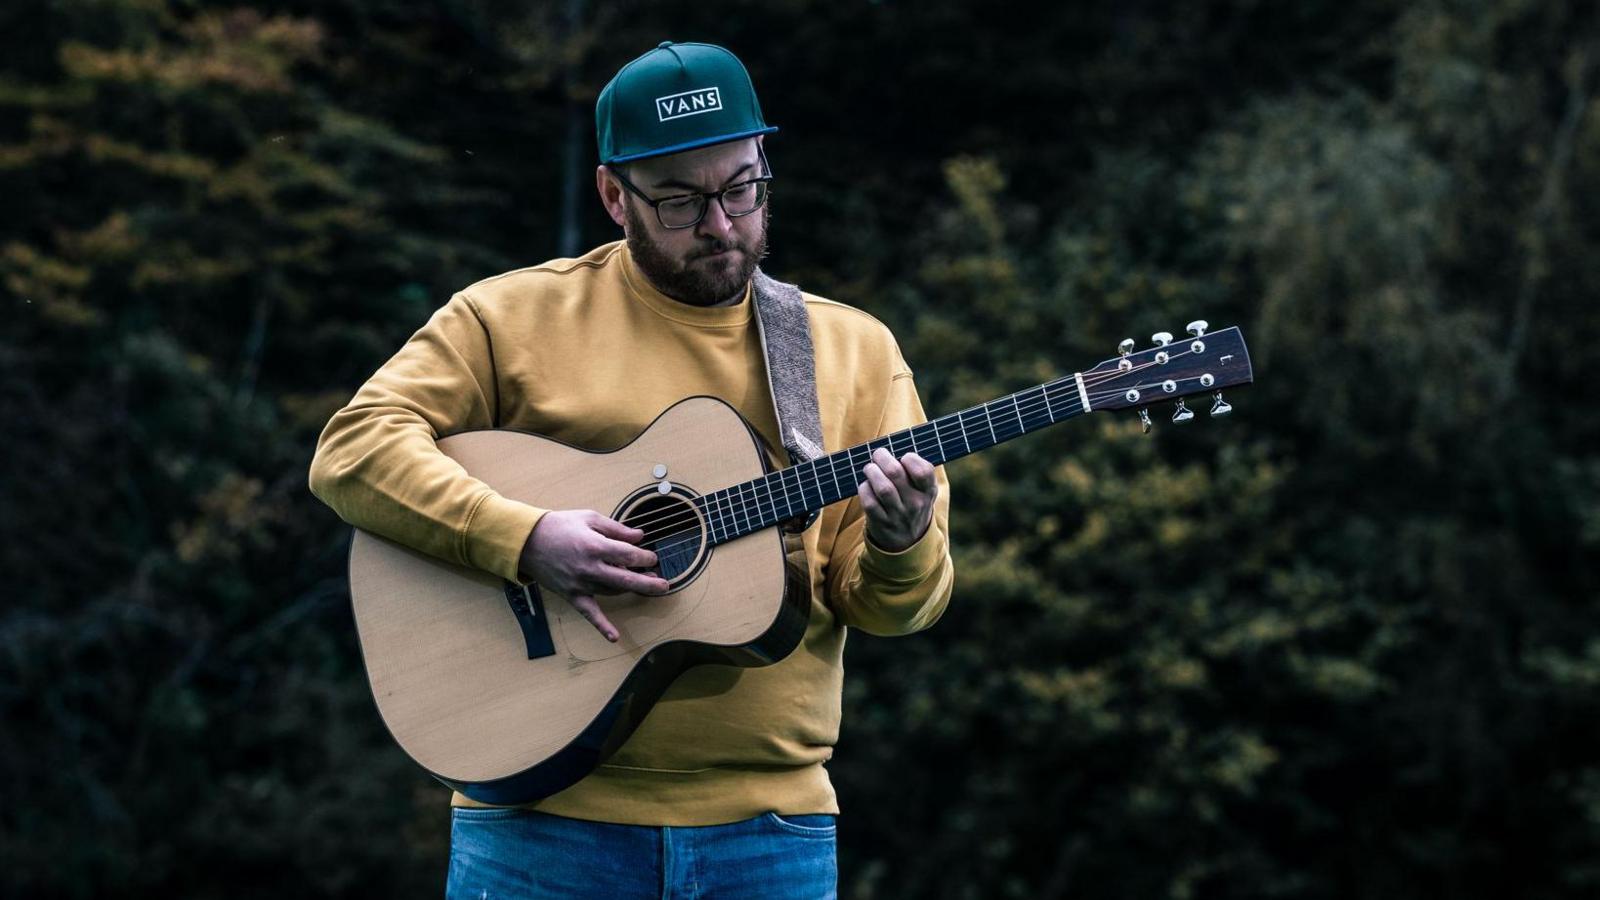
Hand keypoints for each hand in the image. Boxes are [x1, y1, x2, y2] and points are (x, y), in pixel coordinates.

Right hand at [518, 509, 669, 642]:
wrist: (528, 541)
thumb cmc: (560, 526)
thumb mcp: (589, 518)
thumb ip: (616, 528)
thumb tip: (640, 536)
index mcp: (595, 546)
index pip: (629, 555)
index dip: (644, 557)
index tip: (652, 557)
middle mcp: (590, 568)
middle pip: (626, 578)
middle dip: (649, 582)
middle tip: (664, 584)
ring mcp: (581, 584)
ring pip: (613, 591)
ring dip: (631, 590)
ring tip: (647, 585)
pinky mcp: (572, 594)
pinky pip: (589, 613)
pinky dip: (602, 626)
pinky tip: (614, 637)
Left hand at [858, 448, 937, 551]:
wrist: (908, 540)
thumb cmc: (912, 502)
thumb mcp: (924, 490)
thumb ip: (915, 470)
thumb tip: (891, 449)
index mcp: (928, 491)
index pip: (923, 471)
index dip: (910, 458)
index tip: (904, 457)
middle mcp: (915, 504)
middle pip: (895, 473)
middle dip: (882, 457)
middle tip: (878, 455)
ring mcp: (898, 515)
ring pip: (882, 487)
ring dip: (872, 471)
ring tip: (870, 468)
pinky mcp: (881, 523)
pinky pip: (869, 502)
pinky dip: (864, 489)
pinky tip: (866, 486)